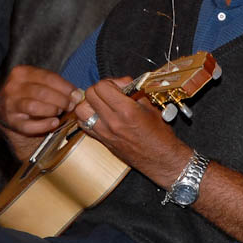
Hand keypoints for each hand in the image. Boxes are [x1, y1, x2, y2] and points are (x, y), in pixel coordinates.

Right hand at [0, 65, 81, 158]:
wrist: (10, 111)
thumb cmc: (30, 95)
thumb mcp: (40, 84)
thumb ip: (57, 86)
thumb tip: (77, 94)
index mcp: (21, 72)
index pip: (48, 77)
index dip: (65, 87)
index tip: (76, 94)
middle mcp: (12, 87)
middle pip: (41, 92)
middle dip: (60, 99)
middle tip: (71, 105)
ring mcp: (9, 105)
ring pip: (33, 107)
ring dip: (52, 110)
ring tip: (60, 112)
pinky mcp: (10, 122)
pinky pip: (28, 125)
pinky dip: (44, 125)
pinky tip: (54, 123)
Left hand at [73, 77, 188, 182]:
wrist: (160, 160)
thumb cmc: (160, 136)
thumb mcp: (152, 108)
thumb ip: (135, 93)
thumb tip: (124, 83)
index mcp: (127, 111)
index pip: (102, 86)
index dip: (110, 82)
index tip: (119, 86)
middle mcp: (113, 122)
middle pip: (90, 95)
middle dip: (99, 89)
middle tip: (110, 93)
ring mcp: (105, 132)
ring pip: (81, 110)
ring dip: (90, 103)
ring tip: (102, 104)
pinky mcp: (102, 141)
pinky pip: (84, 125)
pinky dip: (87, 117)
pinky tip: (99, 116)